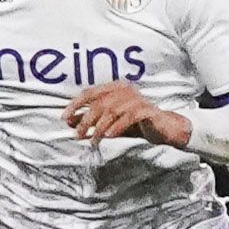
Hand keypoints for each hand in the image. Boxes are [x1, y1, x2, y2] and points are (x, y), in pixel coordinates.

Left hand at [63, 81, 187, 146]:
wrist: (163, 130)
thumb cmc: (135, 124)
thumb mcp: (109, 124)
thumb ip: (91, 122)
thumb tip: (69, 123)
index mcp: (115, 87)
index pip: (90, 92)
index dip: (75, 104)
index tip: (65, 118)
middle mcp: (125, 89)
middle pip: (99, 103)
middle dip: (86, 120)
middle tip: (78, 135)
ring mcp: (137, 99)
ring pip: (112, 110)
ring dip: (100, 127)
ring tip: (94, 141)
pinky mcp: (147, 110)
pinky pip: (129, 117)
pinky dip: (118, 127)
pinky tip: (110, 136)